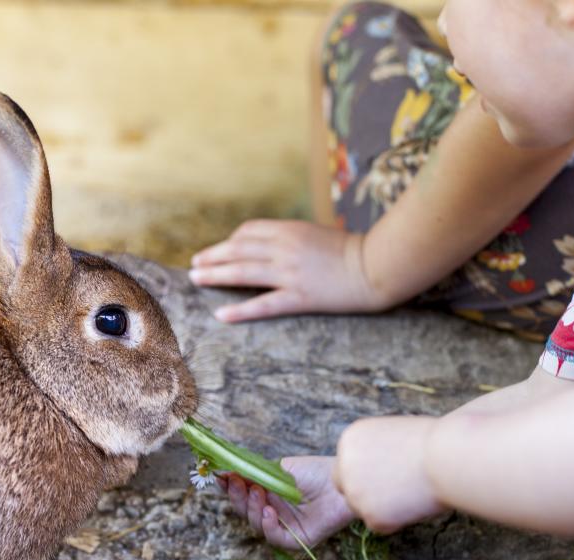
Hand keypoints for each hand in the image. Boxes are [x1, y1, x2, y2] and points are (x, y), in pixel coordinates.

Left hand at [189, 220, 383, 322]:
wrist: (379, 265)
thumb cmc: (354, 251)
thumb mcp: (319, 235)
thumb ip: (294, 239)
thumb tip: (273, 246)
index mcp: (291, 230)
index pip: (249, 231)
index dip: (230, 241)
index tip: (220, 250)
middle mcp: (285, 248)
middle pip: (238, 249)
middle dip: (213, 256)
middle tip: (194, 264)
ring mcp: (291, 273)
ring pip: (243, 272)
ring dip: (215, 275)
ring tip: (196, 280)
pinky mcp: (300, 297)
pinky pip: (263, 305)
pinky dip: (239, 310)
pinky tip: (221, 315)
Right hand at [220, 456, 355, 549]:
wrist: (341, 481)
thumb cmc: (315, 471)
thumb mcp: (279, 469)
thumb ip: (253, 473)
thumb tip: (226, 470)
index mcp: (271, 494)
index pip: (244, 495)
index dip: (230, 488)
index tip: (219, 477)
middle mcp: (277, 512)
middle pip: (246, 511)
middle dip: (237, 497)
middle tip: (235, 482)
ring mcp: (287, 527)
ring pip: (257, 525)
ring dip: (252, 509)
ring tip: (258, 493)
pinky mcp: (299, 540)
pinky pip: (275, 538)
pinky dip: (268, 526)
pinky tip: (269, 512)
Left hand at [333, 416, 444, 534]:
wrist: (448, 455)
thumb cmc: (434, 440)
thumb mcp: (395, 434)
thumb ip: (377, 451)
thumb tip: (377, 469)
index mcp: (350, 439)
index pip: (346, 464)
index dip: (366, 473)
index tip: (387, 474)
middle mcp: (345, 465)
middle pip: (345, 487)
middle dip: (365, 493)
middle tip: (395, 491)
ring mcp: (355, 492)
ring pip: (362, 509)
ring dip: (383, 506)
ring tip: (413, 492)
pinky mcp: (371, 516)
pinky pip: (380, 525)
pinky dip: (396, 520)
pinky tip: (415, 503)